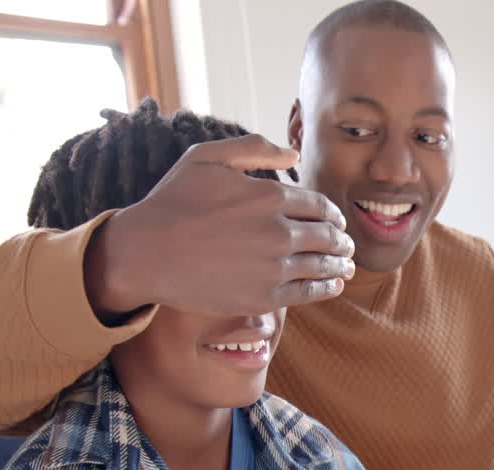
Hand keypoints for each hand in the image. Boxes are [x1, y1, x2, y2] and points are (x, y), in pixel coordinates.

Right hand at [85, 134, 355, 321]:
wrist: (146, 253)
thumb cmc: (173, 202)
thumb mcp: (206, 157)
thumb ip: (253, 148)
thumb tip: (294, 155)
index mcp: (269, 195)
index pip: (319, 205)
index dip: (333, 214)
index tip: (337, 221)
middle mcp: (278, 230)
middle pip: (327, 235)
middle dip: (341, 240)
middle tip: (346, 245)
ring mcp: (273, 266)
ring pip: (323, 264)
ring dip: (340, 265)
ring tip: (346, 267)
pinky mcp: (265, 296)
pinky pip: (308, 292)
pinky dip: (327, 288)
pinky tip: (334, 286)